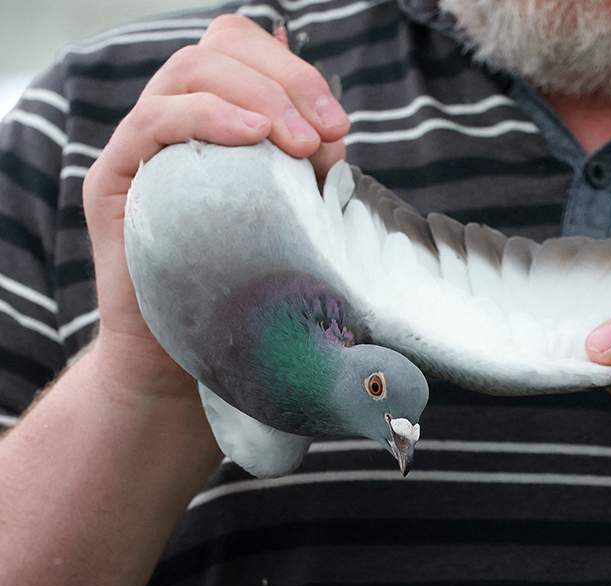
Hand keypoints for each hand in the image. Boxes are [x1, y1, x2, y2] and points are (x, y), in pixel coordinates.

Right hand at [82, 14, 348, 393]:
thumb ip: (306, 166)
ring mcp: (140, 145)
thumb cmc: (247, 282)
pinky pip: (153, 122)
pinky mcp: (114, 179)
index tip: (339, 124)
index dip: (293, 70)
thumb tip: (334, 125)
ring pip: (188, 73)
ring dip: (257, 96)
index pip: (241, 49)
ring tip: (300, 142)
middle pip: (219, 50)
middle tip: (329, 130)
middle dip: (286, 80)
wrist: (188, 353)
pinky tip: (253, 135)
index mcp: (215, 117)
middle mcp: (173, 119)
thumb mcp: (292, 214)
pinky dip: (208, 117)